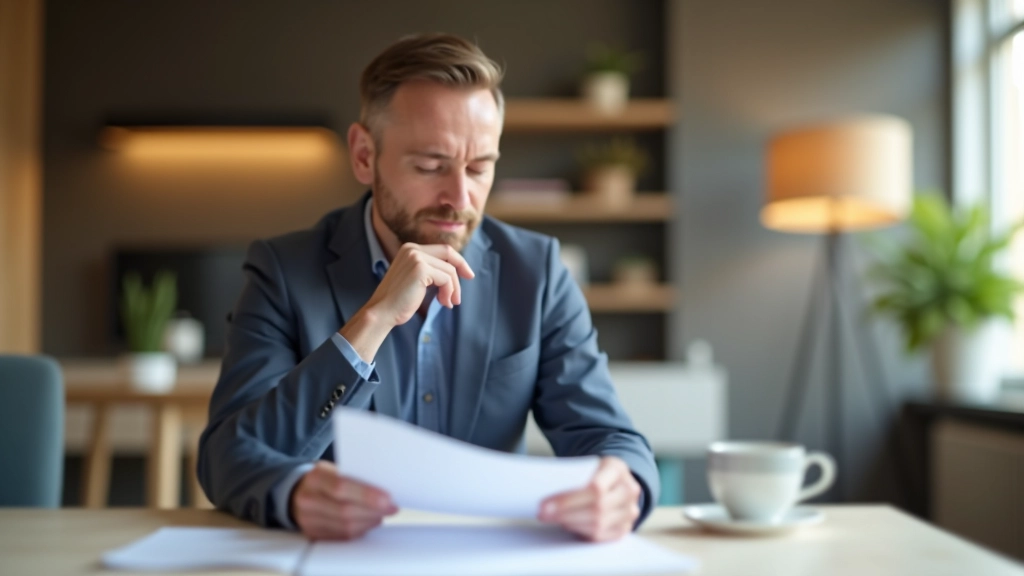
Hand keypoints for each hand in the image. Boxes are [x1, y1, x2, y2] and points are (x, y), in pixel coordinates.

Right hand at [289, 461, 397, 539]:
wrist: (298, 492)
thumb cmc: (324, 479)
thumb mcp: (334, 470)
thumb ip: (354, 477)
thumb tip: (383, 489)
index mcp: (315, 478)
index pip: (341, 487)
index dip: (366, 495)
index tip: (387, 499)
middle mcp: (308, 499)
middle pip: (344, 511)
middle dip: (373, 511)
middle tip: (391, 508)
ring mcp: (308, 519)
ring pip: (344, 527)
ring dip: (368, 522)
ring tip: (381, 515)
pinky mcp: (313, 534)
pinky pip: (341, 537)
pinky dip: (359, 531)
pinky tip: (368, 523)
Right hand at [339, 243, 474, 361]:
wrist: (382, 312)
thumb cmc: (399, 301)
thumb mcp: (416, 279)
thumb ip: (431, 270)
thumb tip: (455, 271)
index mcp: (410, 249)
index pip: (442, 249)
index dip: (458, 260)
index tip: (467, 274)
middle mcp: (412, 249)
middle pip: (448, 253)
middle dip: (462, 268)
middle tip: (469, 280)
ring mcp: (416, 257)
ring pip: (449, 270)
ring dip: (453, 288)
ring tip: (448, 303)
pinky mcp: (420, 269)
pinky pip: (446, 279)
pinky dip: (448, 292)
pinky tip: (443, 303)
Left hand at [537, 456, 641, 541]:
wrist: (615, 480)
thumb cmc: (595, 472)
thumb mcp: (588, 465)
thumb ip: (573, 476)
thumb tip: (547, 493)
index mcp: (618, 469)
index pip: (595, 488)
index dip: (568, 499)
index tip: (545, 504)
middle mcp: (629, 491)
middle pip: (596, 508)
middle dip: (565, 513)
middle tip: (542, 514)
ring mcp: (630, 511)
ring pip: (598, 523)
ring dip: (570, 523)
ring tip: (551, 518)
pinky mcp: (624, 528)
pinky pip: (601, 535)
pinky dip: (580, 531)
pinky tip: (566, 524)